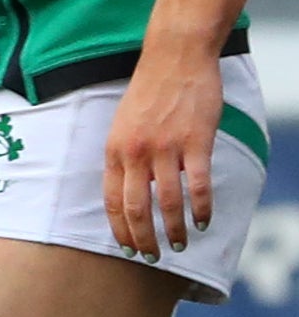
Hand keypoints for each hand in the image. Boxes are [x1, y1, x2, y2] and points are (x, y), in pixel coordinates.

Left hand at [104, 46, 221, 258]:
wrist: (174, 58)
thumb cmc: (149, 92)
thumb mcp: (123, 124)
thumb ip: (125, 156)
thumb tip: (128, 191)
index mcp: (114, 148)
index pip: (111, 200)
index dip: (120, 229)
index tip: (127, 249)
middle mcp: (135, 151)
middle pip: (136, 208)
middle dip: (143, 240)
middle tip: (152, 258)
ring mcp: (165, 148)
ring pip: (167, 202)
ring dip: (174, 230)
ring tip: (180, 245)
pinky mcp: (195, 142)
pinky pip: (198, 185)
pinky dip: (202, 209)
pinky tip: (204, 221)